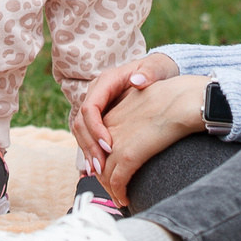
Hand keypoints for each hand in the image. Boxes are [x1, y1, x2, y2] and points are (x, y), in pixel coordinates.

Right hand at [71, 51, 180, 173]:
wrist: (158, 72)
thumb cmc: (158, 70)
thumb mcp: (157, 68)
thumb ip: (149, 73)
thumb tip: (137, 81)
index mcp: (106, 82)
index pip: (90, 107)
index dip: (96, 129)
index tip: (109, 146)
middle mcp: (96, 93)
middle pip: (81, 122)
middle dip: (89, 146)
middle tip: (101, 167)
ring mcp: (96, 106)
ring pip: (81, 131)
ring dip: (88, 152)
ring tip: (98, 172)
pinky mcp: (100, 117)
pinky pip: (89, 135)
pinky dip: (91, 151)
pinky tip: (98, 168)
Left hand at [96, 73, 208, 203]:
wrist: (184, 98)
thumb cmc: (174, 97)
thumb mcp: (146, 102)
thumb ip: (137, 116)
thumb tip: (141, 129)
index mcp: (112, 115)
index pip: (97, 144)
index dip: (102, 161)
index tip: (110, 173)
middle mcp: (108, 129)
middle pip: (97, 160)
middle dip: (103, 179)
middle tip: (114, 191)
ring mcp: (116, 143)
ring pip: (104, 174)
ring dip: (111, 191)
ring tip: (120, 200)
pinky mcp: (129, 155)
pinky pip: (117, 181)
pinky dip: (119, 193)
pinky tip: (126, 200)